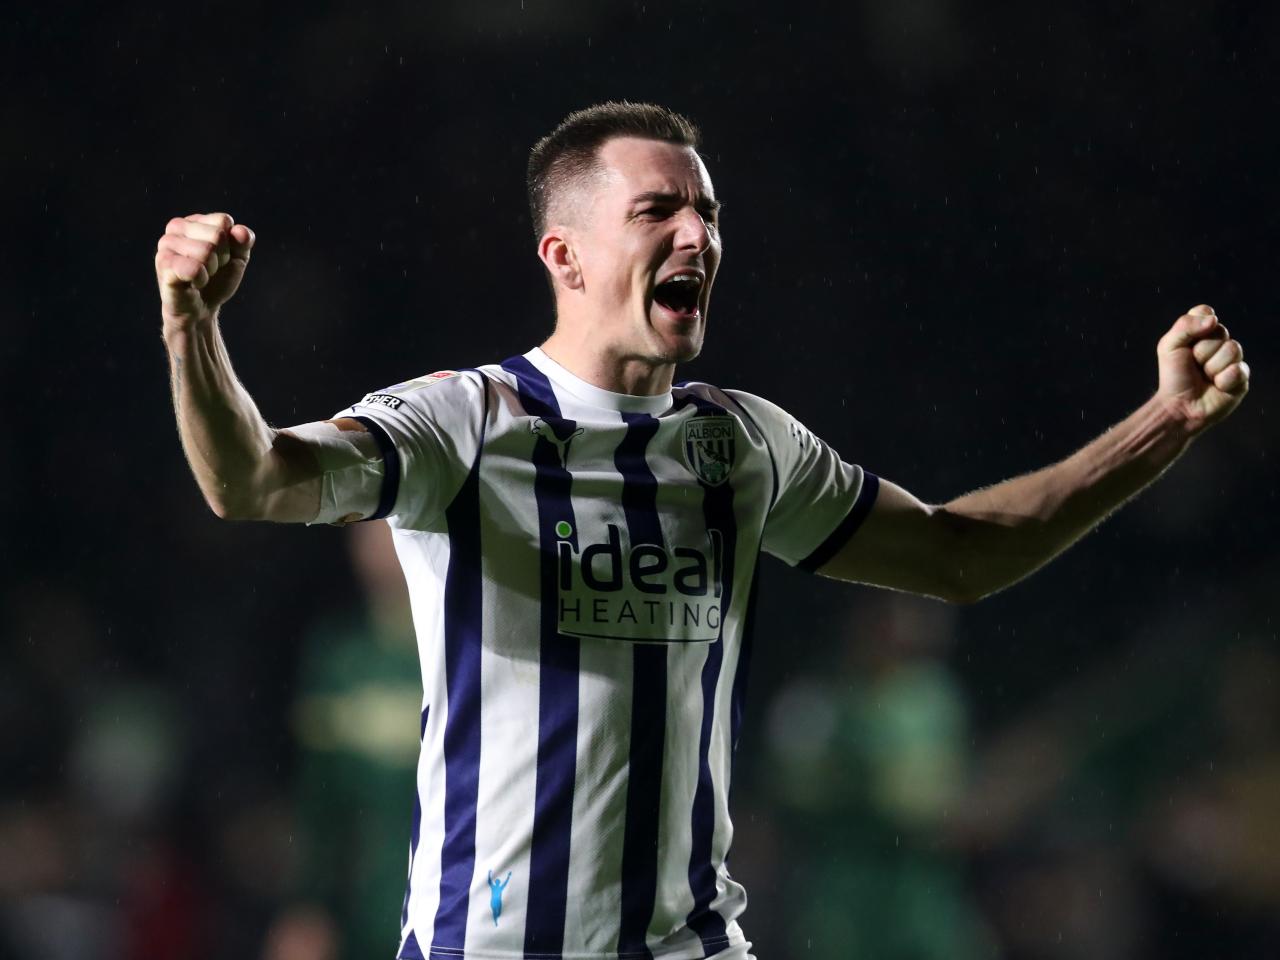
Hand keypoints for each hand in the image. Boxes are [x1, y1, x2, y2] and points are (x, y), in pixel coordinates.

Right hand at [155, 212, 254, 327]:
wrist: (201, 309)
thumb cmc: (216, 280)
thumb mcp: (237, 258)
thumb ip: (244, 241)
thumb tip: (241, 231)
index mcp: (193, 221)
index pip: (223, 221)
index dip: (229, 245)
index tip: (219, 258)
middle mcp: (176, 227)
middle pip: (217, 235)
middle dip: (221, 259)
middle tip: (209, 270)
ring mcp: (166, 244)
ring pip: (206, 251)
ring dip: (210, 270)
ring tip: (199, 277)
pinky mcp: (163, 264)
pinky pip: (195, 268)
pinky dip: (201, 280)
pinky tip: (192, 284)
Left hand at [1156, 304, 1249, 433]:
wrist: (1180, 405)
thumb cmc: (1173, 376)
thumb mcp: (1169, 346)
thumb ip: (1185, 326)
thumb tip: (1213, 319)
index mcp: (1201, 333)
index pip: (1206, 313)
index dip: (1198, 325)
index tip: (1187, 342)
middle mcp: (1219, 343)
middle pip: (1220, 332)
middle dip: (1202, 351)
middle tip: (1194, 365)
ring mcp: (1232, 359)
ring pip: (1233, 349)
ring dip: (1212, 367)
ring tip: (1205, 377)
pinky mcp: (1242, 376)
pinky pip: (1239, 369)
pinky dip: (1223, 380)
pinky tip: (1216, 386)